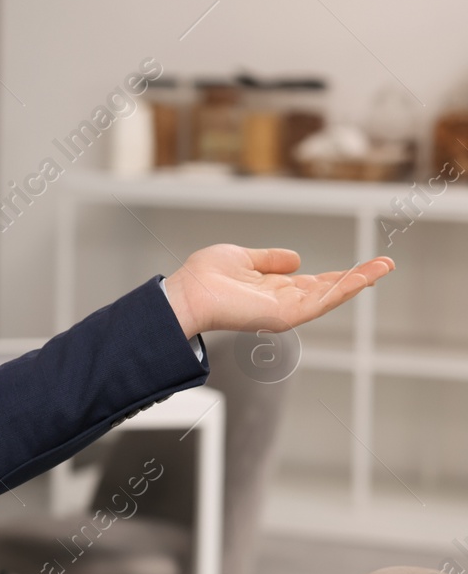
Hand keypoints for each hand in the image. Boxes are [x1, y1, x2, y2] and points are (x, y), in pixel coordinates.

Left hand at [162, 244, 394, 338]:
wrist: (188, 292)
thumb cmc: (205, 277)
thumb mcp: (242, 257)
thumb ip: (270, 259)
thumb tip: (295, 258)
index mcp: (274, 288)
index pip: (313, 282)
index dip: (338, 274)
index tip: (362, 265)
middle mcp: (282, 301)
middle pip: (328, 290)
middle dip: (357, 278)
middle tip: (385, 265)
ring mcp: (285, 310)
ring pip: (330, 296)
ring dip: (358, 281)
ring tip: (382, 267)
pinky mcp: (284, 315)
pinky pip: (319, 302)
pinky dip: (341, 290)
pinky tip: (360, 278)